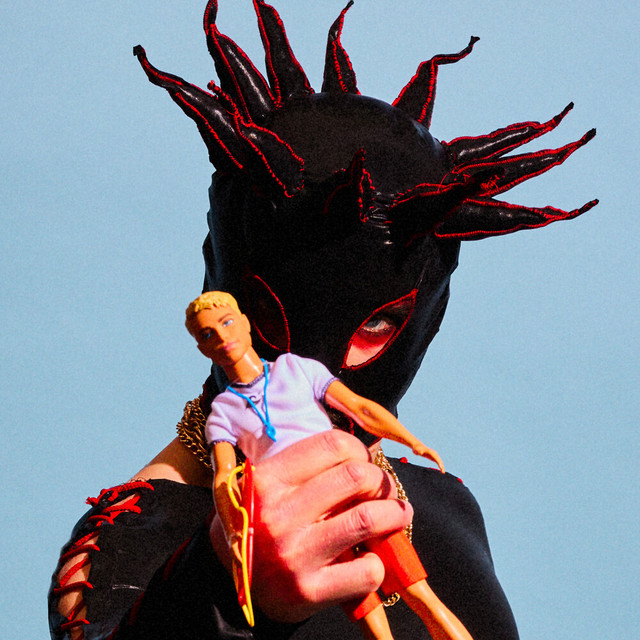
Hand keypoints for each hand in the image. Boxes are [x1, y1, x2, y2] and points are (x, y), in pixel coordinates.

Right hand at [209, 430, 412, 621]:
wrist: (228, 585)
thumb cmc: (258, 525)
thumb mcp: (267, 487)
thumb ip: (308, 470)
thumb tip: (368, 455)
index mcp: (267, 480)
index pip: (332, 444)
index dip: (359, 450)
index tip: (364, 462)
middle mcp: (278, 514)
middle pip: (357, 476)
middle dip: (382, 481)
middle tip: (385, 490)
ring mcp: (294, 554)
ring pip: (368, 518)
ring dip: (395, 514)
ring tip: (399, 514)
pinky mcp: (309, 591)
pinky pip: (367, 570)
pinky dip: (379, 562)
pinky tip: (371, 558)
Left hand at [411, 442, 444, 472]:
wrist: (417, 447)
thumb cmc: (417, 448)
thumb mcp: (417, 449)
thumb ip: (418, 451)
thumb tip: (421, 452)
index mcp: (430, 452)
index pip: (436, 457)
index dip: (439, 462)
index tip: (441, 467)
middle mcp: (434, 453)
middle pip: (439, 460)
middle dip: (441, 465)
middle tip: (443, 472)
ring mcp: (434, 455)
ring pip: (439, 461)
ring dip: (442, 466)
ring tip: (443, 472)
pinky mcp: (433, 457)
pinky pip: (438, 462)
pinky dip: (440, 465)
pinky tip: (441, 470)